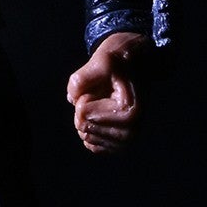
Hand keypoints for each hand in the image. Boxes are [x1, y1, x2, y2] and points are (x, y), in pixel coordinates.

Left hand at [65, 34, 145, 154]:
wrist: (134, 64)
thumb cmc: (118, 62)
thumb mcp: (100, 61)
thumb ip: (80, 80)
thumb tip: (72, 100)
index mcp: (130, 114)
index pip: (83, 113)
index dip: (86, 95)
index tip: (105, 87)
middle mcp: (131, 133)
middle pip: (82, 126)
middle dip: (86, 106)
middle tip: (105, 94)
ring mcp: (126, 141)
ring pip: (85, 135)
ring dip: (89, 116)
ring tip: (107, 102)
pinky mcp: (118, 145)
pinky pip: (91, 144)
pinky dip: (90, 128)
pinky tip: (103, 115)